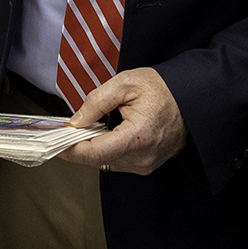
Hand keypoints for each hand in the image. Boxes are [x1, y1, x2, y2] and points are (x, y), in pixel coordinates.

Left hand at [58, 67, 189, 174]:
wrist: (192, 99)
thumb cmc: (163, 89)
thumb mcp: (126, 83)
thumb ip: (96, 101)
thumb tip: (76, 121)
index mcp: (138, 136)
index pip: (95, 153)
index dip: (70, 149)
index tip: (56, 141)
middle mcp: (143, 156)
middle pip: (98, 160)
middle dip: (79, 145)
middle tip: (67, 129)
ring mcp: (147, 164)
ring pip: (106, 163)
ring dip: (94, 147)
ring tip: (92, 127)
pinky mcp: (148, 165)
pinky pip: (118, 162)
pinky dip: (107, 149)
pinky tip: (108, 133)